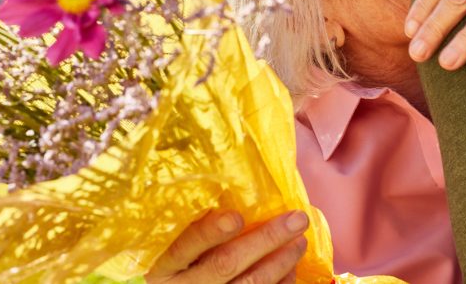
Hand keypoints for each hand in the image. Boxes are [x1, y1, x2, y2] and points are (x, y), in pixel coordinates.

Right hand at [146, 209, 308, 283]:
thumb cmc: (179, 266)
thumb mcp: (173, 246)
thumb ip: (194, 225)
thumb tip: (237, 190)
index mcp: (164, 265)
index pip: (185, 246)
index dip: (210, 232)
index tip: (236, 217)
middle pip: (225, 264)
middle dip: (265, 240)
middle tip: (297, 219)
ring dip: (280, 262)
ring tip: (300, 241)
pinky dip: (280, 283)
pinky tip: (292, 269)